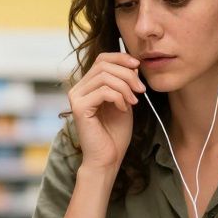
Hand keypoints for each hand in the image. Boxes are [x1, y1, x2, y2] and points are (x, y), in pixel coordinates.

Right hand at [67, 53, 144, 170]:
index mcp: (87, 85)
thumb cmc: (115, 134)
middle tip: (141, 90)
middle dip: (127, 74)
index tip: (138, 66)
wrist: (107, 158)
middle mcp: (78, 89)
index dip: (121, 58)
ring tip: (133, 102)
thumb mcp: (124, 101)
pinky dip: (119, 97)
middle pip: (104, 65)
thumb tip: (132, 63)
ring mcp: (76, 97)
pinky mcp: (79, 107)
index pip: (102, 59)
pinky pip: (104, 91)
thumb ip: (125, 82)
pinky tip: (124, 109)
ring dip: (125, 87)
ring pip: (105, 76)